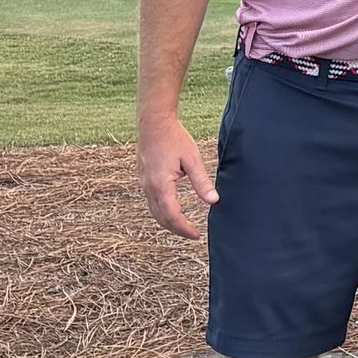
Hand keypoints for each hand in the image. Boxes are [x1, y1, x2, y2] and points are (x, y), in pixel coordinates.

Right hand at [140, 117, 217, 238]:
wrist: (153, 122)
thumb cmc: (174, 138)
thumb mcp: (192, 159)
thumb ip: (202, 182)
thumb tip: (213, 201)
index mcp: (161, 184)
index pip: (172, 215)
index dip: (184, 228)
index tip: (196, 235)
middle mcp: (148, 187)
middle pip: (161, 217)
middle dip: (176, 229)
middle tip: (192, 235)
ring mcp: (143, 183)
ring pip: (154, 211)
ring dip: (168, 222)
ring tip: (183, 226)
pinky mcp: (143, 178)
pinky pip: (151, 202)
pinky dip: (161, 211)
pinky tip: (172, 210)